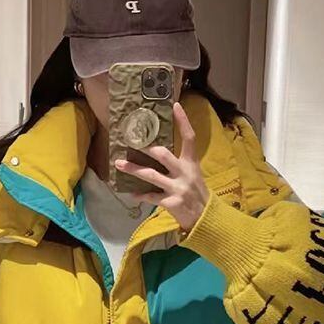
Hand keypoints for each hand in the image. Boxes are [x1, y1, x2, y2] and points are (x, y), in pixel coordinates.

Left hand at [114, 101, 208, 231]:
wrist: (205, 218)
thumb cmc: (197, 194)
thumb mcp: (193, 175)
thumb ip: (179, 165)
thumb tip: (158, 153)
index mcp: (191, 163)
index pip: (189, 138)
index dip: (183, 121)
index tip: (175, 105)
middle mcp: (185, 173)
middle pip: (163, 155)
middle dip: (146, 148)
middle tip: (132, 142)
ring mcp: (177, 188)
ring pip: (151, 175)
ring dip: (133, 169)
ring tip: (118, 164)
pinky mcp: (171, 202)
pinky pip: (151, 196)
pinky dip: (141, 195)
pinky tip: (132, 194)